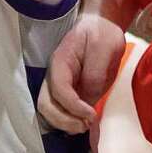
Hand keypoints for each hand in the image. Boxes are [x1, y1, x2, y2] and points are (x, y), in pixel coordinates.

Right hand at [37, 14, 126, 133]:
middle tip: (86, 125)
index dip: (73, 107)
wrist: (100, 26)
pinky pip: (60, 110)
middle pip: (46, 105)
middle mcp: (54, 75)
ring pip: (49, 111)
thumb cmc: (101, 33)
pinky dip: (68, 121)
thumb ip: (96, 72)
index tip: (92, 115)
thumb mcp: (105, 46)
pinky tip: (84, 124)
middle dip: (64, 120)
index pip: (59, 89)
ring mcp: (58, 84)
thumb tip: (89, 97)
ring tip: (85, 126)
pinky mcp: (67, 91)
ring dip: (64, 124)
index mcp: (60, 61)